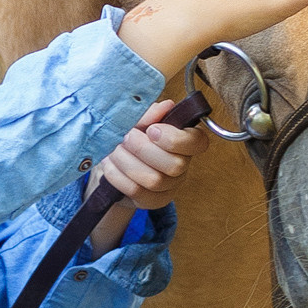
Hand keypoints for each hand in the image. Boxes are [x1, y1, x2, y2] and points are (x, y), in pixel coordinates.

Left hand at [88, 98, 209, 251]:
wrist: (115, 161)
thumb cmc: (132, 136)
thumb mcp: (139, 120)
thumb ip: (151, 113)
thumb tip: (165, 107)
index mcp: (186, 142)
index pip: (197, 142)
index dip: (175, 138)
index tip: (152, 130)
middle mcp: (183, 166)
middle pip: (174, 165)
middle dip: (143, 149)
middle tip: (126, 137)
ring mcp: (169, 187)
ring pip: (154, 180)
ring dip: (127, 162)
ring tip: (114, 150)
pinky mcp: (152, 201)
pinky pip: (136, 191)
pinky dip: (118, 175)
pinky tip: (110, 164)